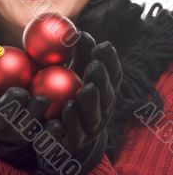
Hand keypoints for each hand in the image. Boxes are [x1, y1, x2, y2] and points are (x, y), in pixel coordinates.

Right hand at [0, 48, 49, 170]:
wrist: (12, 109)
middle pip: (3, 121)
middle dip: (11, 108)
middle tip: (21, 93)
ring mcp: (17, 133)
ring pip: (25, 129)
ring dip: (33, 116)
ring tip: (43, 100)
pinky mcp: (36, 137)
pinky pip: (44, 136)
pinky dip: (51, 131)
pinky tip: (59, 120)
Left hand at [36, 31, 122, 174]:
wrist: (62, 136)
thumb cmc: (69, 94)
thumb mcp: (74, 73)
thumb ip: (78, 56)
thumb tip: (78, 32)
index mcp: (104, 92)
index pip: (112, 76)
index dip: (110, 62)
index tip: (103, 45)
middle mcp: (102, 110)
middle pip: (106, 96)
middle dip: (102, 80)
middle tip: (94, 65)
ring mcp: (90, 128)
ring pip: (94, 115)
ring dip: (91, 101)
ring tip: (86, 87)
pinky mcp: (75, 142)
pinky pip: (76, 133)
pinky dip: (73, 120)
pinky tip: (68, 107)